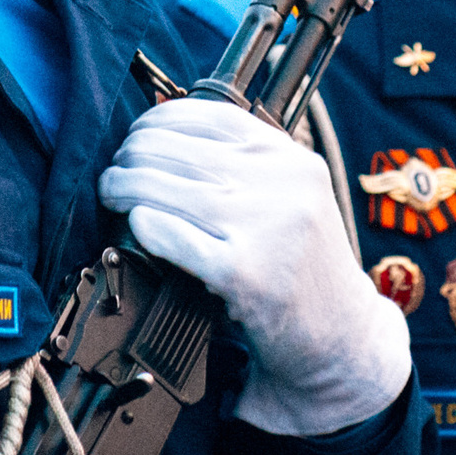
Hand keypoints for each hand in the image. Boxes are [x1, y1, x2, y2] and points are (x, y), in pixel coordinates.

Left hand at [99, 97, 409, 436]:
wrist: (345, 338)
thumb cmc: (304, 268)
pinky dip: (148, 227)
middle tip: (113, 173)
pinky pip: (177, 240)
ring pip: (169, 191)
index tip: (136, 138)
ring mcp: (268, 228)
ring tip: (110, 194)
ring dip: (124, 188)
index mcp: (292, 158)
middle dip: (131, 158)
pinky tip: (137, 226)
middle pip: (180, 152)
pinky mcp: (248, 275)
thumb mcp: (292, 198)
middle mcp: (285, 184)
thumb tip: (163, 136)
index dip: (157, 122)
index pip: (208, 116)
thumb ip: (247, 165)